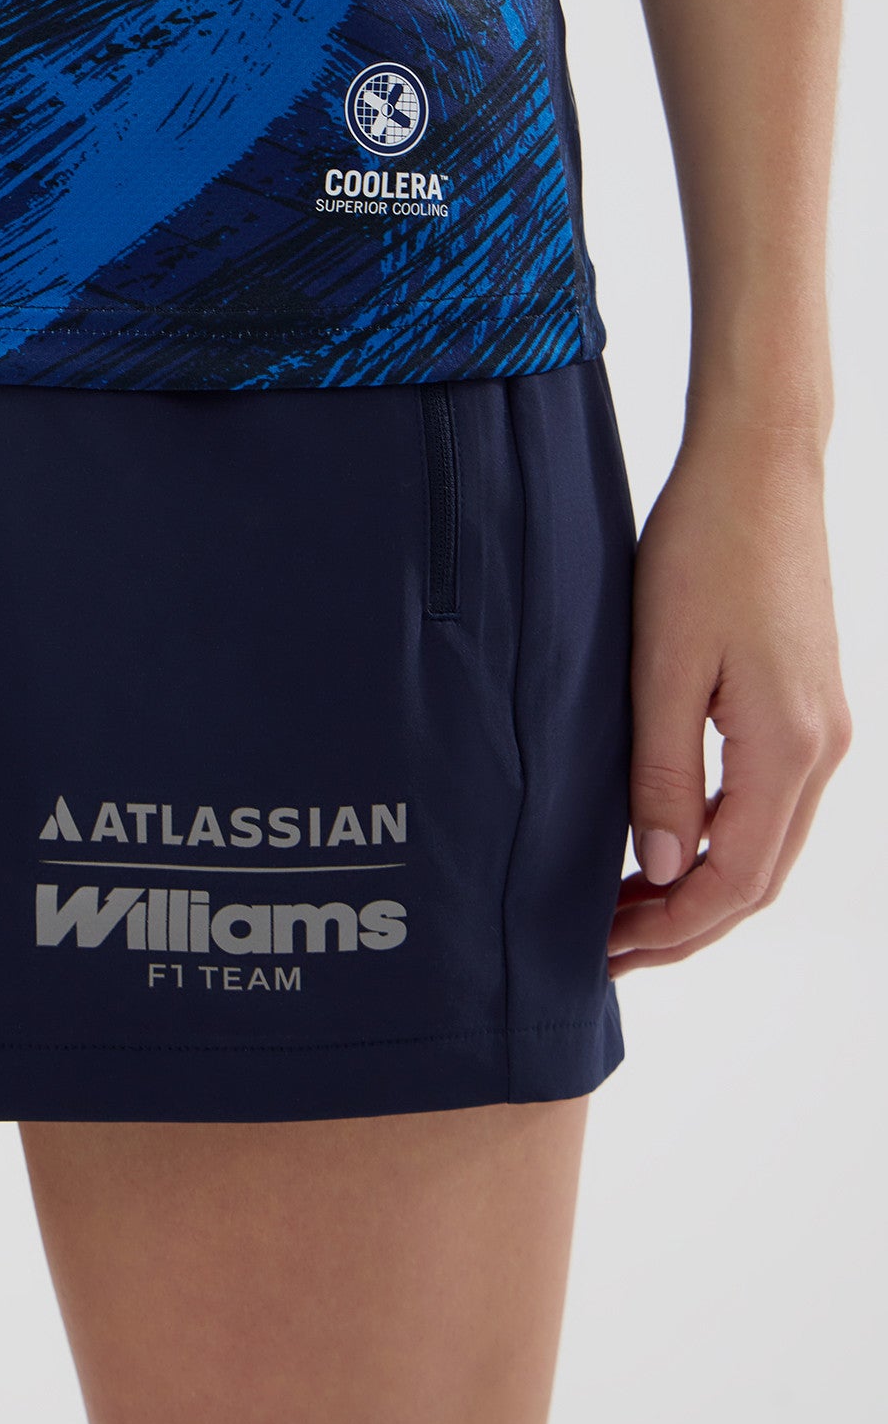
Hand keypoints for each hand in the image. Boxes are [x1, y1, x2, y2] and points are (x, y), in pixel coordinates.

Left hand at [607, 416, 851, 975]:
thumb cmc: (704, 550)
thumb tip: (663, 868)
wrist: (758, 468)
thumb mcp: (663, 667)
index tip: (606, 955)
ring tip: (620, 915)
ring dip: (696, 892)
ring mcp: (820, 729)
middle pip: (757, 880)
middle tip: (602, 953)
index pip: (736, 882)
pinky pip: (763, 806)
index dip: (672, 931)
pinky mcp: (802, 708)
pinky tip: (663, 850)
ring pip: (762, 848)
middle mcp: (821, 749)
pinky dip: (714, 846)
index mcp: (789, 747)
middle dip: (682, 927)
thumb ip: (662, 773)